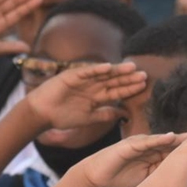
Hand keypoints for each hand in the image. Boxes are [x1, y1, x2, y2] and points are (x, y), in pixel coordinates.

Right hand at [28, 62, 146, 129]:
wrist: (42, 114)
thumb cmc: (63, 116)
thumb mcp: (89, 118)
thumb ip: (106, 115)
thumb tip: (123, 115)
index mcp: (97, 96)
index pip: (117, 91)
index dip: (130, 88)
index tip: (144, 86)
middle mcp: (92, 86)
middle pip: (114, 80)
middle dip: (128, 78)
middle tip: (144, 74)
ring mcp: (82, 80)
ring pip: (103, 74)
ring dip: (116, 70)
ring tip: (131, 67)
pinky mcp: (71, 76)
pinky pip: (85, 72)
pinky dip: (96, 69)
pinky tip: (108, 67)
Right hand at [78, 132, 186, 186]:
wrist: (98, 175)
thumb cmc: (123, 177)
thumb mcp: (150, 179)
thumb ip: (166, 178)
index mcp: (160, 155)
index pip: (184, 151)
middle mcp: (154, 146)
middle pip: (179, 141)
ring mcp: (142, 143)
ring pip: (165, 139)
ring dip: (181, 137)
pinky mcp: (129, 144)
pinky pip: (146, 141)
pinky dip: (159, 140)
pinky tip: (171, 138)